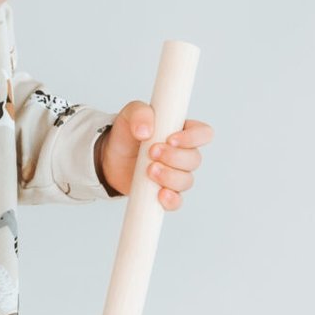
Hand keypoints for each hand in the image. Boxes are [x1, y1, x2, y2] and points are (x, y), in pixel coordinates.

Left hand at [96, 102, 213, 209]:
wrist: (110, 157)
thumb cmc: (127, 133)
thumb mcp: (130, 114)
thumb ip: (140, 113)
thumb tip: (146, 131)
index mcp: (182, 131)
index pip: (203, 133)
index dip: (193, 138)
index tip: (170, 139)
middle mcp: (183, 153)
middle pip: (194, 159)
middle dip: (173, 157)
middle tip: (151, 152)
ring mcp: (175, 174)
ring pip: (186, 180)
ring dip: (169, 176)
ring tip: (149, 170)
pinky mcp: (165, 192)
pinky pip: (177, 201)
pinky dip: (171, 199)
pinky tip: (160, 194)